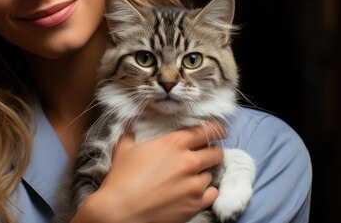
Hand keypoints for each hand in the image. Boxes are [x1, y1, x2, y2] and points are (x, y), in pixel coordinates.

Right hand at [74, 123, 225, 222]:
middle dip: (213, 152)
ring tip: (194, 177)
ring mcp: (194, 184)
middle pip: (215, 152)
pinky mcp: (196, 204)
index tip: (219, 131)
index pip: (204, 131)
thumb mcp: (124, 149)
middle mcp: (189, 161)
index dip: (215, 130)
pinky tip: (197, 191)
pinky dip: (207, 191)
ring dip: (205, 173)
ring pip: (212, 174)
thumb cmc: (121, 179)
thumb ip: (131, 135)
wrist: (122, 211)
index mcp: (173, 143)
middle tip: (208, 155)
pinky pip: (213, 193)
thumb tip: (130, 129)